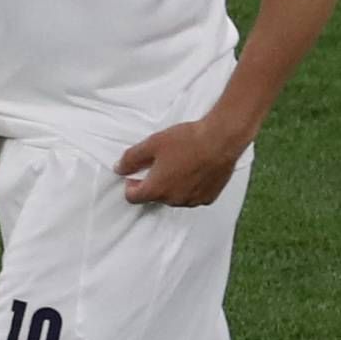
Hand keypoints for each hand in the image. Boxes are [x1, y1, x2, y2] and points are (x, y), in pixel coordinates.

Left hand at [114, 112, 255, 207]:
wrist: (221, 139)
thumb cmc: (188, 141)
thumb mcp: (152, 143)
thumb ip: (131, 158)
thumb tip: (119, 168)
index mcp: (156, 189)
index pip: (133, 197)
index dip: (130, 185)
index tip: (134, 175)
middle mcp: (173, 199)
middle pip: (155, 196)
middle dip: (155, 182)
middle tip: (162, 163)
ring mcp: (192, 200)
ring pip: (175, 197)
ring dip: (174, 186)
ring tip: (182, 165)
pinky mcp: (209, 197)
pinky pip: (194, 196)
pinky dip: (192, 187)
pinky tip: (196, 171)